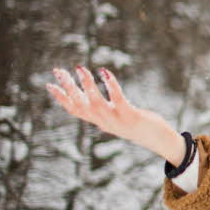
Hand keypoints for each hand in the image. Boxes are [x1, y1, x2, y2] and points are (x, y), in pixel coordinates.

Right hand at [46, 66, 185, 165]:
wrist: (160, 141)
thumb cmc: (140, 126)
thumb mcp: (117, 119)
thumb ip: (105, 111)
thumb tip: (93, 99)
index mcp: (100, 121)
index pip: (75, 110)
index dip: (61, 98)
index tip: (49, 84)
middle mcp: (104, 122)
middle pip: (80, 105)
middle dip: (68, 87)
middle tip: (58, 70)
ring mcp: (117, 120)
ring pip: (95, 103)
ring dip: (86, 85)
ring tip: (79, 68)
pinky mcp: (130, 116)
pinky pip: (117, 99)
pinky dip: (110, 85)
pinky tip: (104, 71)